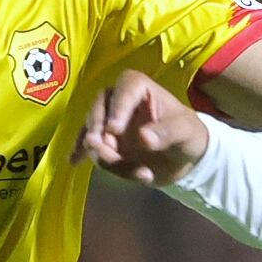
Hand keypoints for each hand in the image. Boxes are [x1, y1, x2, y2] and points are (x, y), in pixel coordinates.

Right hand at [79, 71, 211, 185]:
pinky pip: (89, 148)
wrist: (184, 160)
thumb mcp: (186, 131)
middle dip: (98, 129)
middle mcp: (119, 102)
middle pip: (100, 108)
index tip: (114, 129)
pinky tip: (73, 161)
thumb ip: (167, 133)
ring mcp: (108, 123)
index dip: (118, 106)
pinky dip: (83, 155)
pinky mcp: (104, 144)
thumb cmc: (188, 135)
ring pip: (95, 133)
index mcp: (140, 88)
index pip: (125, 87)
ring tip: (138, 174)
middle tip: (105, 148)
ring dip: (106, 154)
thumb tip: (143, 138)